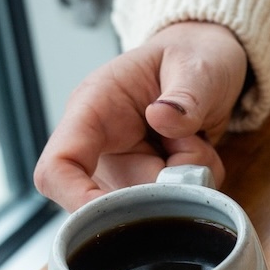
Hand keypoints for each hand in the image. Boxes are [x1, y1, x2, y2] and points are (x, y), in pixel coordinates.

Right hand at [33, 21, 248, 211]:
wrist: (210, 63)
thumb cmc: (193, 57)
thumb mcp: (198, 66)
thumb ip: (185, 96)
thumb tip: (163, 119)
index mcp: (95, 109)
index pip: (59, 166)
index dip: (76, 198)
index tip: (118, 212)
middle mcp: (103, 144)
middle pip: (118, 198)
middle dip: (166, 182)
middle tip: (194, 141)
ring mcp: (128, 165)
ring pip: (153, 203)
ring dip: (189, 179)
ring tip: (197, 138)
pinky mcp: (153, 179)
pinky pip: (179, 200)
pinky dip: (201, 181)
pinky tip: (201, 149)